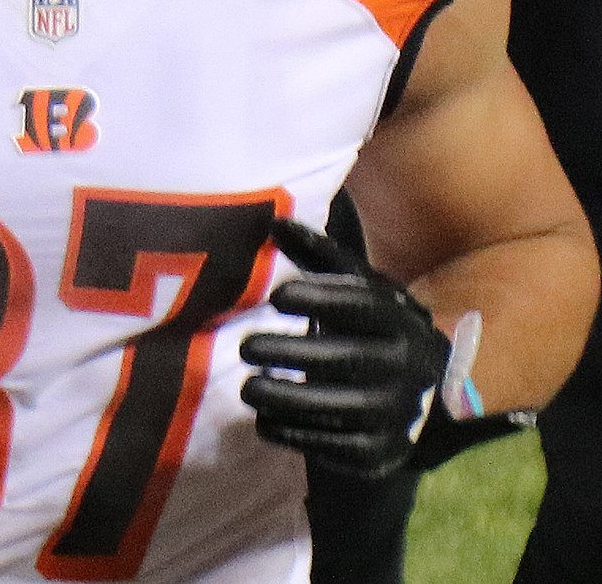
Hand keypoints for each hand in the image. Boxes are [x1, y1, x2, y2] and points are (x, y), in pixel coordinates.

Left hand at [239, 217, 450, 477]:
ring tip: (248, 387)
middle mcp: (405, 367)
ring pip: (342, 409)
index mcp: (400, 319)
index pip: (361, 308)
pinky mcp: (383, 452)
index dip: (320, 301)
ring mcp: (398, 414)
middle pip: (347, 360)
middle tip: (246, 346)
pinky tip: (265, 421)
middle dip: (292, 354)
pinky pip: (339, 447)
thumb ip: (318, 256)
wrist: (428, 392)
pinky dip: (298, 435)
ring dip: (289, 400)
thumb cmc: (376, 326)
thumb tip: (274, 222)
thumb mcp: (359, 287)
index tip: (275, 297)